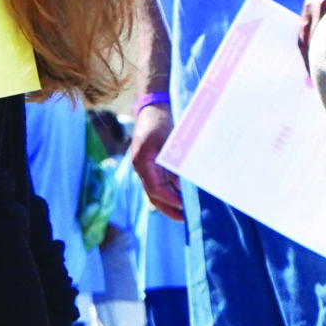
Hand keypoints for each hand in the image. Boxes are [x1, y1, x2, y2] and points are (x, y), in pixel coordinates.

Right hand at [128, 103, 182, 219]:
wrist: (152, 107)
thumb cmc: (160, 121)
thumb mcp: (170, 142)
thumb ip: (174, 163)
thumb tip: (183, 184)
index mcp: (143, 162)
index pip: (156, 189)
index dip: (170, 200)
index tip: (184, 206)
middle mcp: (141, 168)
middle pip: (153, 195)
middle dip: (168, 208)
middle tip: (183, 219)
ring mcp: (144, 167)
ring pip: (155, 191)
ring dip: (168, 202)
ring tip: (183, 212)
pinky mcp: (149, 164)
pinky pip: (157, 183)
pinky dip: (168, 191)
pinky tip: (180, 196)